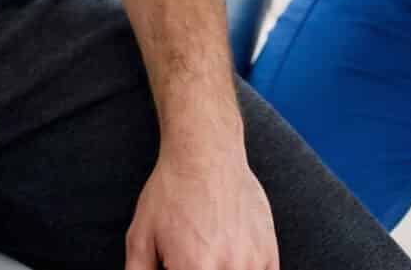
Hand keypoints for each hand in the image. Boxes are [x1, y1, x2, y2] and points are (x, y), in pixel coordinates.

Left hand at [125, 144, 276, 269]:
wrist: (206, 153)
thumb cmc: (171, 192)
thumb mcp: (140, 236)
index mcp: (193, 269)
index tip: (178, 266)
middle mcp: (227, 269)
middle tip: (191, 260)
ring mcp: (252, 262)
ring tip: (209, 255)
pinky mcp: (269, 253)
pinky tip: (231, 261)